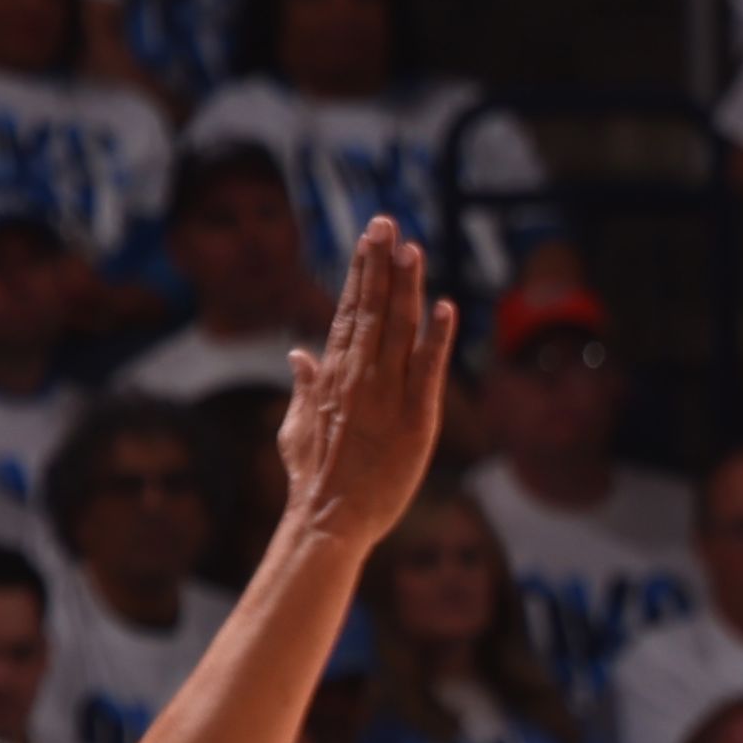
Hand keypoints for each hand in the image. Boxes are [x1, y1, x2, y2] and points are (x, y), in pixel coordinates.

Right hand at [276, 220, 450, 552]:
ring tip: (411, 248)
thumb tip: (298, 353)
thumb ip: (302, 386)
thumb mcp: (296, 426)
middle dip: (380, 264)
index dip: (362, 273)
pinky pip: (430, 372)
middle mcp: (358, 377)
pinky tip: (447, 308)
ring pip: (398, 331)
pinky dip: (439, 339)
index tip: (370, 238)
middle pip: (372, 310)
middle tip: (386, 222)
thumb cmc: (313, 478)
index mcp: (333, 375)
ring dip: (406, 287)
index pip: (349, 312)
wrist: (329, 520)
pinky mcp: (416, 420)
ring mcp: (387, 396)